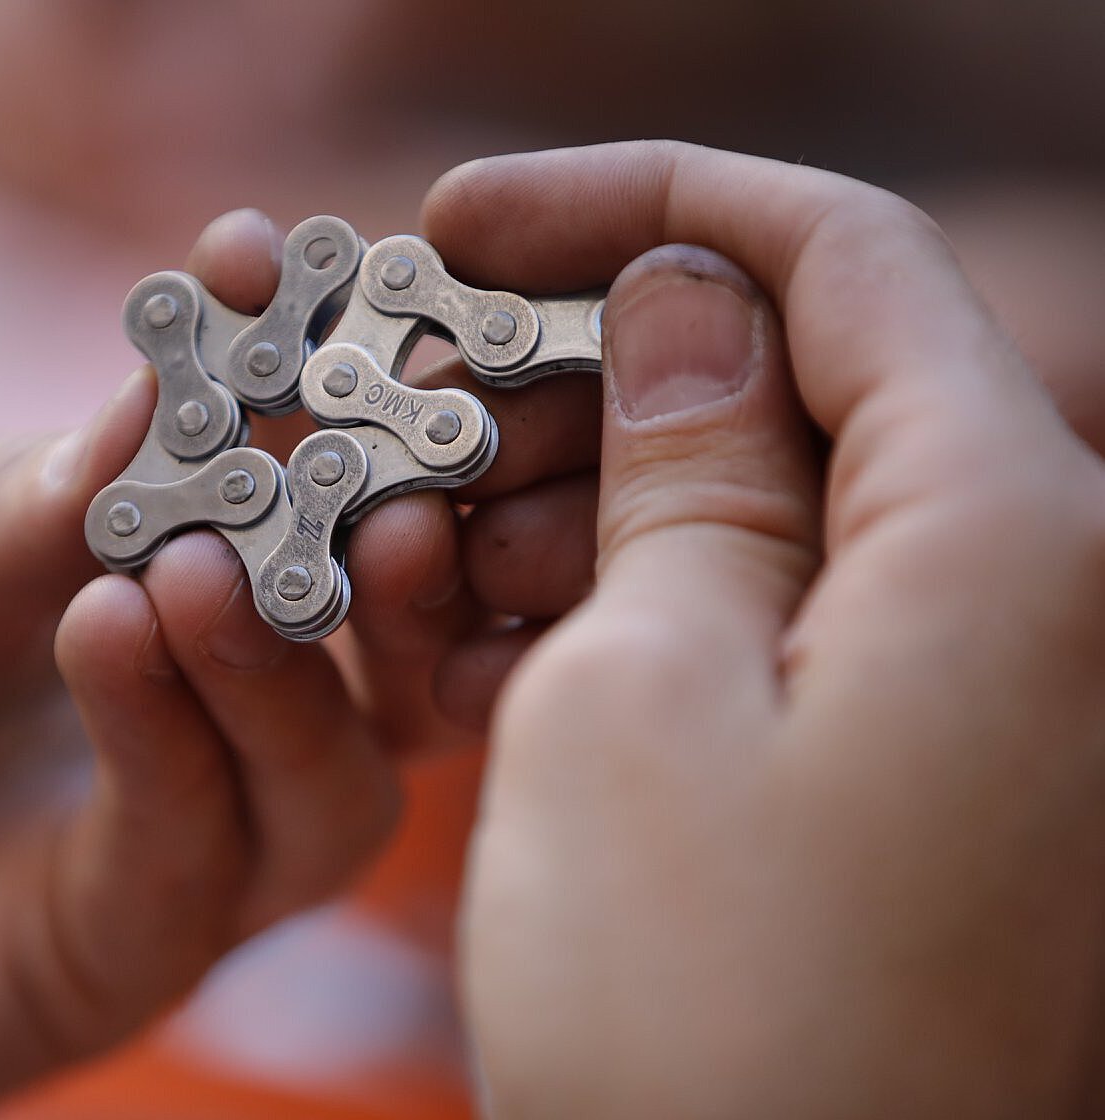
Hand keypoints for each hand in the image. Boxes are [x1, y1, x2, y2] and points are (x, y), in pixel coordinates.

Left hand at [0, 212, 472, 1117]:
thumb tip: (170, 415)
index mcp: (127, 569)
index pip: (279, 480)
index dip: (300, 376)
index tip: (272, 267)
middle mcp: (178, 702)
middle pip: (370, 651)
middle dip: (396, 557)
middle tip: (378, 473)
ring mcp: (160, 833)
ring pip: (335, 778)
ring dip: (298, 663)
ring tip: (204, 562)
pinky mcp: (108, 952)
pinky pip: (196, 856)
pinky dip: (178, 741)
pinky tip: (114, 626)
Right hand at [425, 142, 1104, 1114]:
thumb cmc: (702, 1023)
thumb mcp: (638, 690)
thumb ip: (686, 465)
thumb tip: (688, 310)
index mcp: (1001, 531)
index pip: (830, 253)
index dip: (632, 204)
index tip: (462, 220)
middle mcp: (1028, 592)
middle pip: (795, 377)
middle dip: (583, 375)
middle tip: (418, 425)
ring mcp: (976, 691)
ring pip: (764, 505)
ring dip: (583, 508)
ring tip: (429, 573)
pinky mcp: (909, 769)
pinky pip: (769, 624)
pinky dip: (631, 614)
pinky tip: (489, 662)